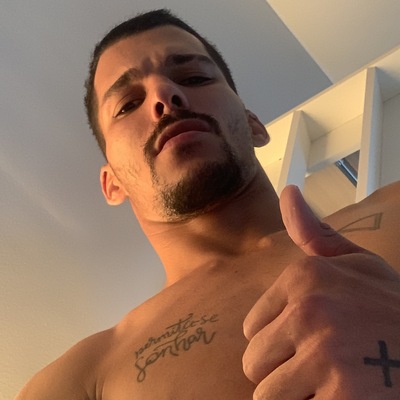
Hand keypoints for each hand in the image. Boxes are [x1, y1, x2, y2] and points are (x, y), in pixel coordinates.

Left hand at [243, 185, 399, 398]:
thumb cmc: (390, 309)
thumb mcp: (355, 263)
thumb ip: (314, 233)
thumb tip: (289, 191)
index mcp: (304, 276)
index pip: (251, 329)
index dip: (278, 344)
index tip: (310, 342)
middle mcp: (309, 307)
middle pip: (254, 363)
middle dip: (282, 374)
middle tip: (324, 369)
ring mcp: (325, 352)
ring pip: (267, 395)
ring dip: (296, 399)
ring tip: (332, 385)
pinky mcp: (342, 395)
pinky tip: (345, 398)